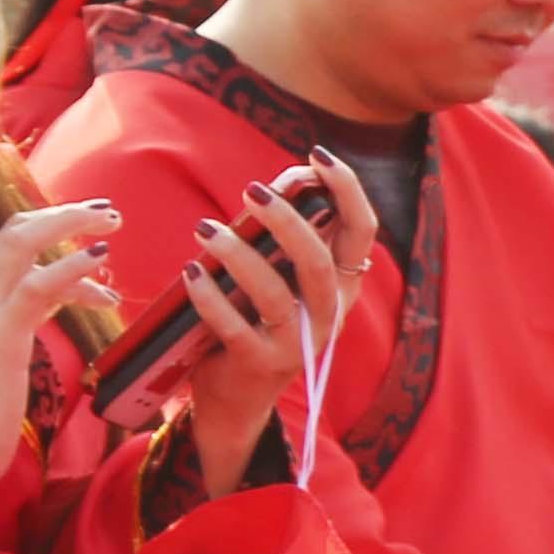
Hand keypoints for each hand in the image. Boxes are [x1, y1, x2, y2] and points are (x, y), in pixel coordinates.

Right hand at [0, 201, 117, 544]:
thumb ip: (17, 319)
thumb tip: (56, 295)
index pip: (7, 251)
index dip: (51, 237)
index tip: (89, 238)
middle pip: (12, 231)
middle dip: (63, 214)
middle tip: (106, 211)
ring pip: (23, 241)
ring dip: (72, 224)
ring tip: (113, 224)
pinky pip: (38, 284)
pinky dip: (71, 266)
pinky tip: (99, 261)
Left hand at [170, 173, 362, 488]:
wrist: (238, 398)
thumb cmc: (256, 320)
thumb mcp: (280, 278)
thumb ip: (283, 238)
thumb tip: (277, 186)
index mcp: (341, 285)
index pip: (362, 231)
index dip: (347, 189)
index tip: (318, 155)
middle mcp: (328, 314)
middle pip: (317, 259)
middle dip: (286, 219)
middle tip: (250, 191)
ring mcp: (297, 344)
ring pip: (276, 294)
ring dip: (238, 255)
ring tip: (205, 230)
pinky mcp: (261, 365)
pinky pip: (235, 327)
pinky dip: (210, 297)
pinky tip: (192, 272)